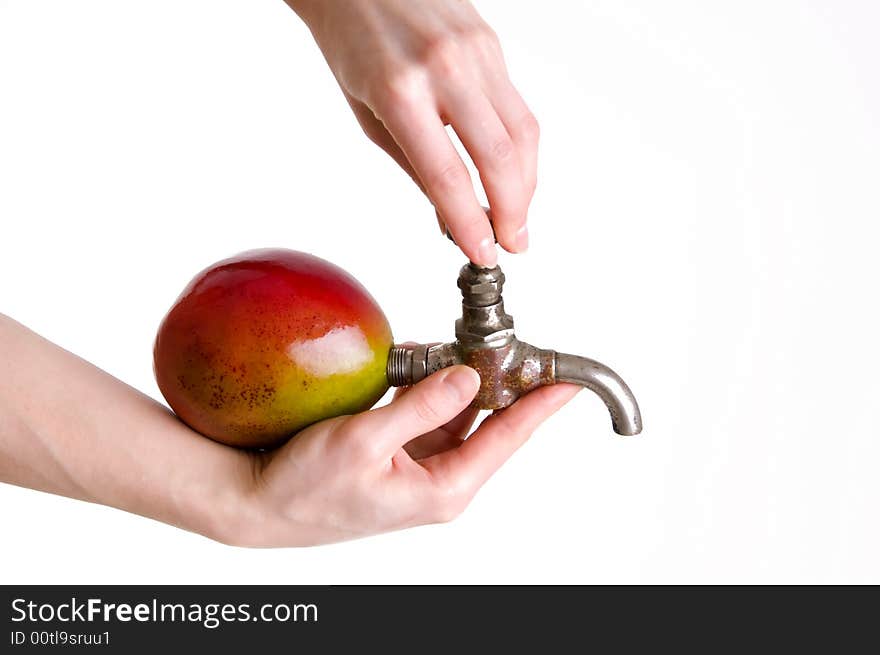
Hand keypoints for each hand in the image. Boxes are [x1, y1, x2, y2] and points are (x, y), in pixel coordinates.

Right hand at [243, 366, 578, 545]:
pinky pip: (426, 414)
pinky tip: (421, 362)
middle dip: (498, 381)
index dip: (539, 406)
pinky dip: (427, 386)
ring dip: (457, 380)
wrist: (261, 504)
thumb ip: (423, 405)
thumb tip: (467, 376)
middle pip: (487, 424)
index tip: (567, 380)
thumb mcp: (366, 440)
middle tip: (513, 344)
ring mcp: (418, 467)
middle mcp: (439, 480)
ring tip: (461, 345)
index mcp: (443, 487)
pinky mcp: (398, 454)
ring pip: (456, 415)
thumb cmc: (307, 487)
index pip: (506, 438)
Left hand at [287, 0, 538, 266]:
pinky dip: (520, 150)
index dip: (471, 224)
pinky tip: (513, 173)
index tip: (483, 254)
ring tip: (516, 217)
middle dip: (512, 211)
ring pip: (522, 132)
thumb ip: (414, 163)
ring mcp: (475, 50)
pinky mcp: (492, 43)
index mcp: (400, 91)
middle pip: (499, 157)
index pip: (448, 176)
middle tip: (513, 244)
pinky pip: (518, 106)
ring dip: (525, 184)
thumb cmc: (350, 42)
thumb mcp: (367, 112)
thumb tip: (451, 211)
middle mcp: (444, 68)